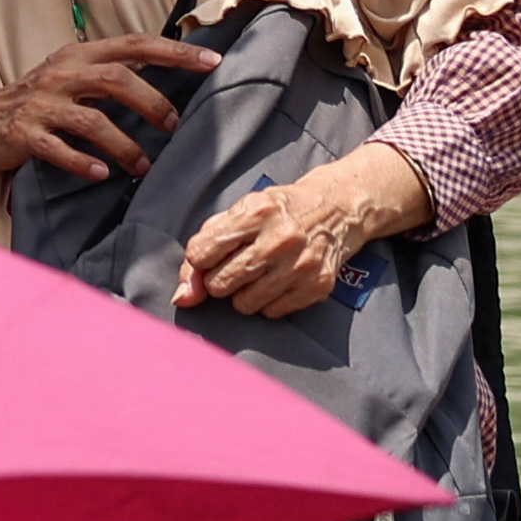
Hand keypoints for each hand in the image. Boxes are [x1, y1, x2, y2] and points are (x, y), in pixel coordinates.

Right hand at [0, 36, 217, 189]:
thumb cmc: (35, 103)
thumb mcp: (69, 78)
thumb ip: (109, 76)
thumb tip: (168, 82)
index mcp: (77, 56)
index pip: (134, 45)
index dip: (175, 52)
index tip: (212, 62)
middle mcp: (60, 74)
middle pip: (116, 80)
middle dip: (153, 103)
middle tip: (173, 126)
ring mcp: (40, 105)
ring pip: (92, 120)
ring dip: (124, 144)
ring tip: (142, 165)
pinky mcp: (23, 134)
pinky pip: (57, 149)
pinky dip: (81, 162)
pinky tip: (100, 173)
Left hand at [177, 143, 433, 318]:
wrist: (339, 208)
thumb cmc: (278, 211)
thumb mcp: (237, 214)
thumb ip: (201, 249)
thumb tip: (182, 298)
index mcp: (256, 212)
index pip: (200, 255)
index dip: (201, 259)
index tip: (213, 253)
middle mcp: (281, 238)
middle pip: (219, 284)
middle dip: (219, 279)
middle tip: (238, 264)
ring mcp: (302, 264)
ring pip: (243, 304)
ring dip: (244, 293)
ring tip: (259, 272)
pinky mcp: (318, 285)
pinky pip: (271, 312)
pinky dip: (269, 301)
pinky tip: (280, 279)